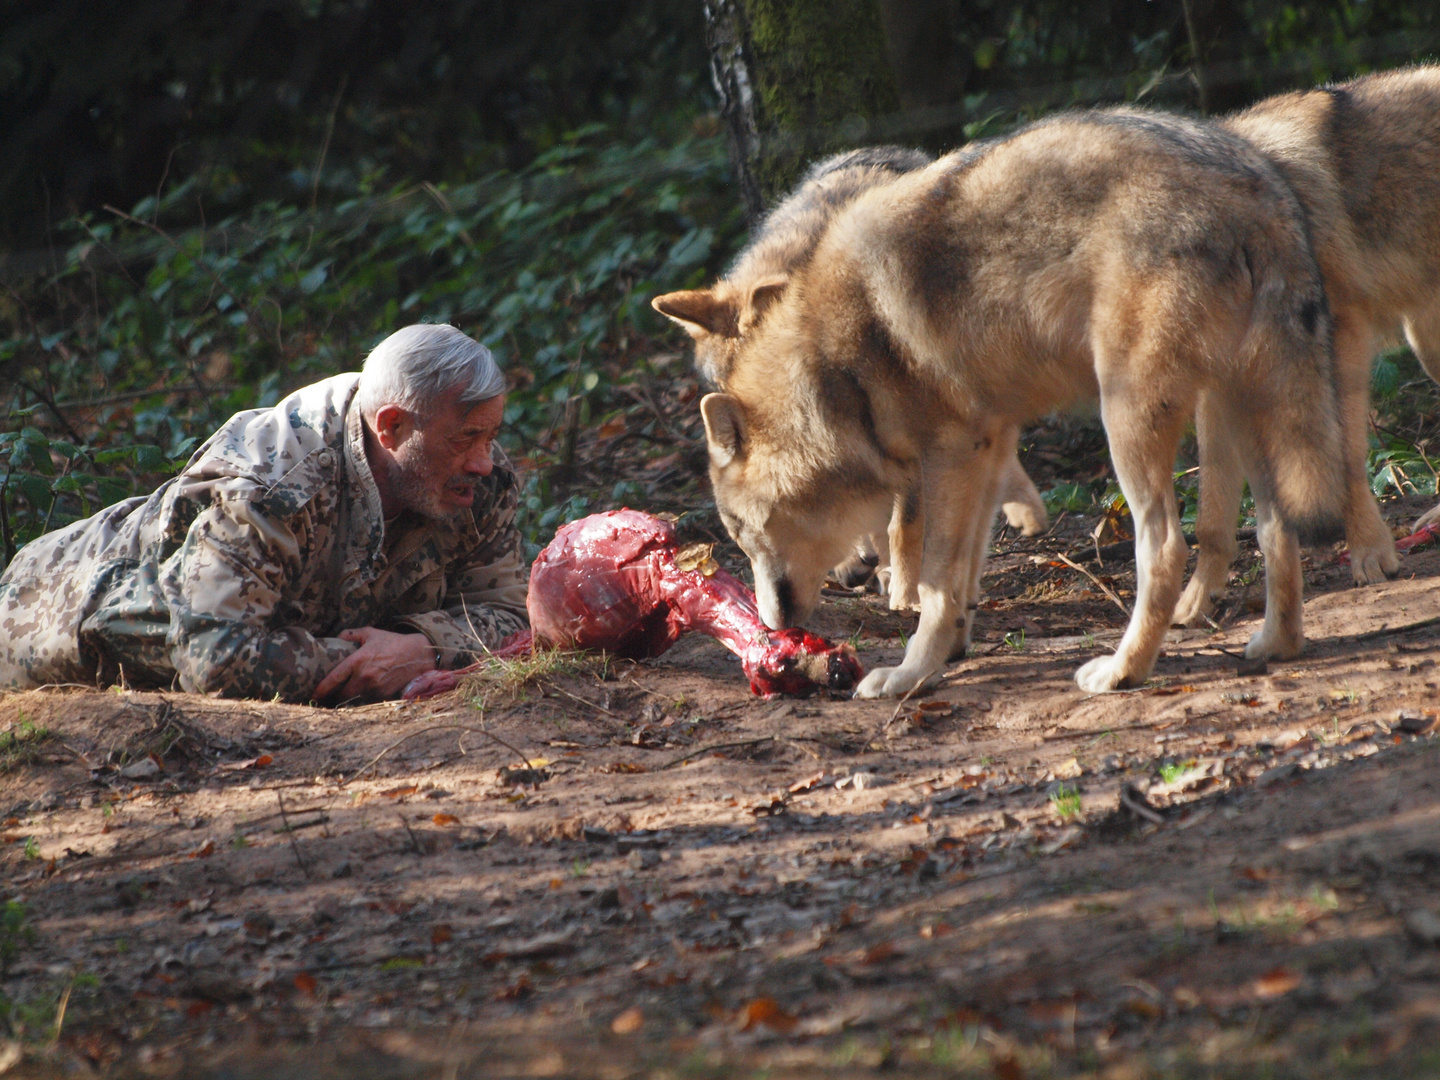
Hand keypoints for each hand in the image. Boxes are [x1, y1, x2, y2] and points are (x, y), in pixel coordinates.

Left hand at [313, 628, 435, 702]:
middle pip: (342, 694)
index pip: (334, 679)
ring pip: (355, 698)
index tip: (314, 694)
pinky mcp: (383, 695)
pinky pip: (368, 698)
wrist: (418, 655)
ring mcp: (375, 687)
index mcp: (358, 661)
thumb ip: (352, 634)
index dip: (321, 689)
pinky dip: (365, 695)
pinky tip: (367, 689)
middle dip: (335, 696)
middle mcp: (365, 676)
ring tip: (347, 693)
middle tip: (328, 696)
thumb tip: (338, 637)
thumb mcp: (371, 633)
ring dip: (350, 696)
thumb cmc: (393, 642)